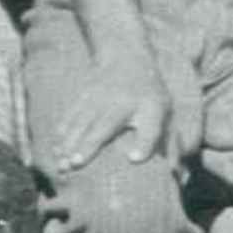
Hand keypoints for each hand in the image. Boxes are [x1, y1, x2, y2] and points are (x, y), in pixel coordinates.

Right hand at [50, 43, 179, 173]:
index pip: (150, 127)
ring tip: (62, 164)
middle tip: (75, 164)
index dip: (144, 143)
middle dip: (89, 145)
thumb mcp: (167, 114)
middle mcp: (124, 102)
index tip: (133, 159)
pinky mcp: (84, 96)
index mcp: (150, 108)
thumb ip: (172, 145)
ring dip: (70, 144)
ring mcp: (100, 98)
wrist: (126, 56)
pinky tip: (55, 150)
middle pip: (105, 125)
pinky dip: (62, 134)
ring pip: (82, 122)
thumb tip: (177, 176)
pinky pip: (71, 116)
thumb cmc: (150, 95)